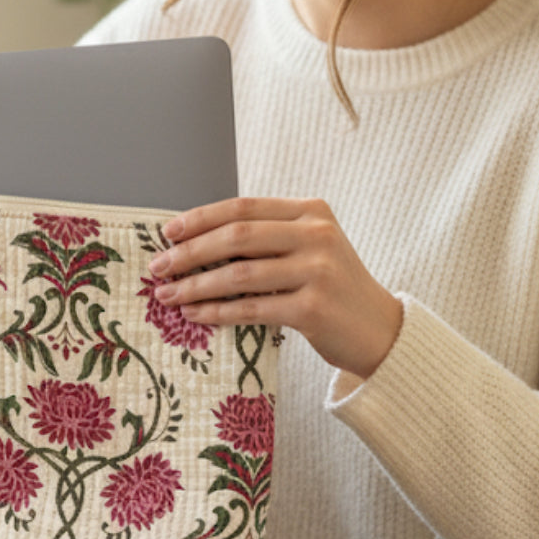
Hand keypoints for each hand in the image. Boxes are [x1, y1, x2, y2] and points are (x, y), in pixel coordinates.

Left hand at [148, 196, 402, 380]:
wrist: (380, 330)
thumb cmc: (333, 288)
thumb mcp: (309, 248)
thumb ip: (267, 237)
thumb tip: (197, 240)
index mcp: (311, 211)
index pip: (243, 207)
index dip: (201, 219)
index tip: (168, 233)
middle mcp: (316, 235)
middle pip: (236, 237)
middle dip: (190, 252)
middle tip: (159, 267)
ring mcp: (317, 271)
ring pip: (239, 274)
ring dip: (196, 286)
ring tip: (168, 295)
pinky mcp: (313, 309)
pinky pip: (251, 308)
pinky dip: (217, 312)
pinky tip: (195, 314)